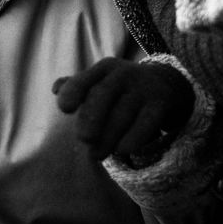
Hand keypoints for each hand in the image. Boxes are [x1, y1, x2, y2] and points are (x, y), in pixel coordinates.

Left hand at [53, 57, 194, 159]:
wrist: (167, 83)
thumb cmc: (122, 87)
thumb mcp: (102, 81)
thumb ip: (78, 86)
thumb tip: (56, 88)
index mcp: (105, 69)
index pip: (85, 79)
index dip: (74, 91)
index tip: (64, 108)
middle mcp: (124, 74)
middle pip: (104, 94)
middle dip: (92, 116)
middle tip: (82, 138)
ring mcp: (143, 88)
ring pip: (122, 113)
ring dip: (108, 136)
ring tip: (95, 155)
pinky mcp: (160, 104)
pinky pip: (146, 122)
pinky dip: (134, 137)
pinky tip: (122, 150)